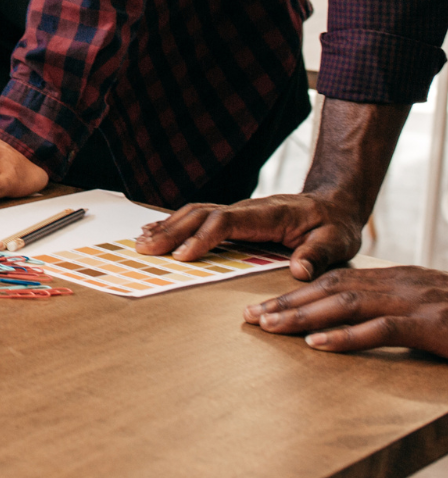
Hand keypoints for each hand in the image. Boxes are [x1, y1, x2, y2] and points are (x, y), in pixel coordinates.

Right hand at [134, 193, 363, 280]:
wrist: (332, 206)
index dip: (202, 237)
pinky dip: (174, 223)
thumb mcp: (336, 242)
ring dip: (167, 227)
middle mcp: (246, 209)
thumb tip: (299, 271)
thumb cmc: (333, 226)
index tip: (183, 256)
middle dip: (171, 232)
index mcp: (267, 214)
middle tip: (145, 249)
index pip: (226, 221)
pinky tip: (157, 232)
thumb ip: (317, 255)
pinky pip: (197, 216)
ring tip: (142, 242)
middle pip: (200, 214)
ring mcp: (237, 211)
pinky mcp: (232, 218)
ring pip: (194, 212)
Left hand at [244, 266, 447, 356]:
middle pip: (330, 289)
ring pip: (345, 305)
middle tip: (251, 318)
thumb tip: (354, 322)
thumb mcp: (428, 308)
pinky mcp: (431, 324)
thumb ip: (393, 311)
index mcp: (398, 279)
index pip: (336, 281)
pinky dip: (346, 337)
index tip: (264, 305)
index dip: (297, 292)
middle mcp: (400, 283)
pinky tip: (318, 346)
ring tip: (269, 328)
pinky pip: (381, 329)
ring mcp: (415, 302)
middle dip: (287, 303)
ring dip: (303, 317)